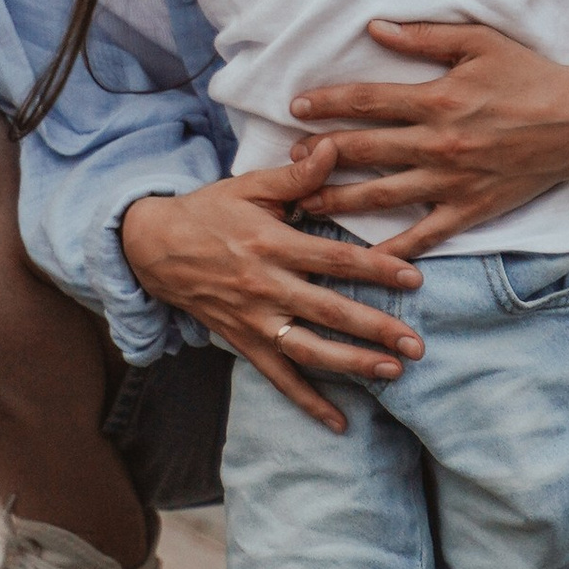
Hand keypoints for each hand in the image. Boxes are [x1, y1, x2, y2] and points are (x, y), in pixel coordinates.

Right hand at [120, 147, 424, 433]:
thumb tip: (332, 146)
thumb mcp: (249, 186)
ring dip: (351, 364)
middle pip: (328, 311)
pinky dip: (307, 401)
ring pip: (307, 349)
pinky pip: (277, 377)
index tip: (414, 279)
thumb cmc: (208, 212)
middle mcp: (265, 286)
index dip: (376, 269)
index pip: (333, 259)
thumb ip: (296, 175)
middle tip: (416, 343)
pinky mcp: (243, 341)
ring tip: (392, 372)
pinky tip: (339, 422)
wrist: (152, 247)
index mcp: (271, 245)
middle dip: (375, 328)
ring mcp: (253, 319)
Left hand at [286, 22, 568, 252]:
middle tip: (286, 161)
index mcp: (438, 99)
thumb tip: (374, 28)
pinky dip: (393, 250)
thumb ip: (424, 37)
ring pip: (382, 195)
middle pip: (364, 151)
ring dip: (339, 200)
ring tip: (303, 204)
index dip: (327, 103)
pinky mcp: (469, 210)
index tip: (295, 106)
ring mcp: (452, 182)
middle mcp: (438, 143)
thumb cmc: (529, 75)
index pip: (367, 101)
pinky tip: (362, 260)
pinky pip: (424, 235)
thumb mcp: (479, 42)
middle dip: (320, 156)